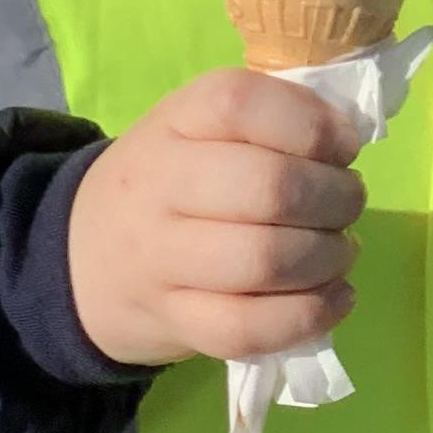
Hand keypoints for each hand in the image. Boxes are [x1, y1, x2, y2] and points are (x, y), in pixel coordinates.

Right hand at [69, 68, 367, 368]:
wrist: (82, 257)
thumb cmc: (170, 181)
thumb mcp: (200, 128)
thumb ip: (271, 120)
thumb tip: (350, 135)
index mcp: (175, 121)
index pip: (241, 104)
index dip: (311, 124)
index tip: (344, 146)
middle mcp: (161, 185)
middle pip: (269, 189)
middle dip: (336, 199)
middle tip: (348, 203)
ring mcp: (162, 260)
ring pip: (264, 262)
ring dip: (328, 258)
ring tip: (340, 250)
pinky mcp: (175, 322)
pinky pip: (250, 329)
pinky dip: (310, 315)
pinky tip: (335, 298)